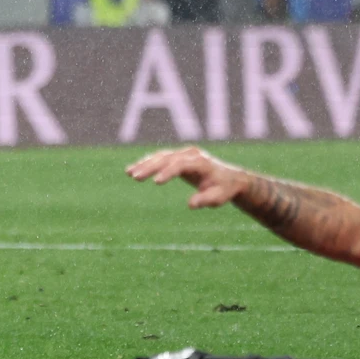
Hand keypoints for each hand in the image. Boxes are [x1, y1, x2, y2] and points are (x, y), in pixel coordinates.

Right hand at [125, 146, 250, 209]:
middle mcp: (190, 154)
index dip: (167, 172)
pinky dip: (147, 163)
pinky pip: (160, 158)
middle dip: (149, 167)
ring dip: (144, 164)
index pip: (180, 164)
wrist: (230, 178)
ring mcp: (183, 154)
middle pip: (166, 158)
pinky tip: (134, 169)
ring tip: (128, 173)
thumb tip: (191, 204)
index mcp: (201, 162)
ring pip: (160, 156)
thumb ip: (206, 200)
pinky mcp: (178, 157)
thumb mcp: (218, 198)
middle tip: (134, 176)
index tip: (155, 182)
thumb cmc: (224, 189)